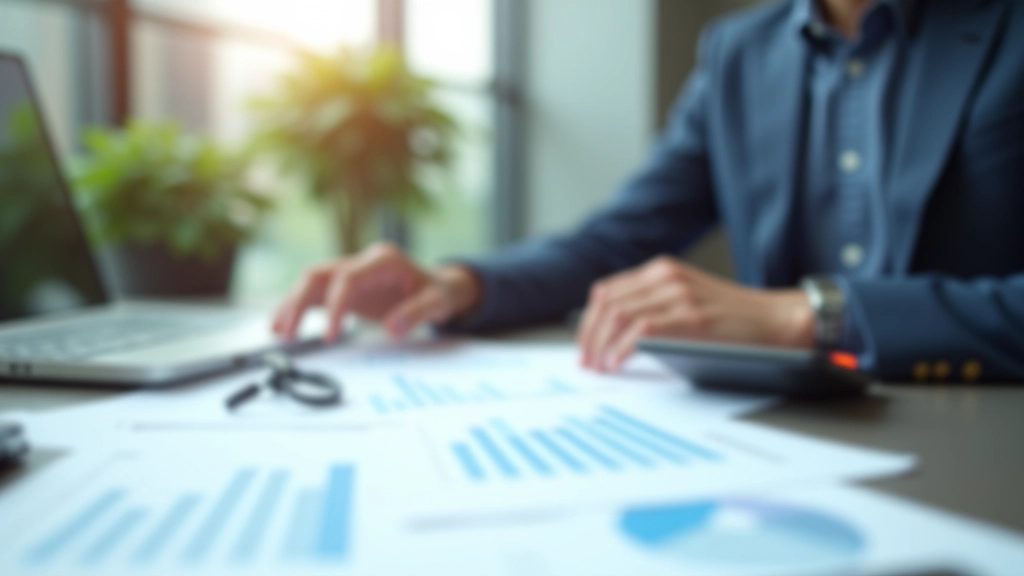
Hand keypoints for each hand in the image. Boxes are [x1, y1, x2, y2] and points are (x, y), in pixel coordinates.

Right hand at [272, 243, 482, 341]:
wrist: (439, 286)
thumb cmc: (438, 292)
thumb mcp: (438, 303)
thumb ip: (416, 313)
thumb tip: (392, 328)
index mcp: (384, 260)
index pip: (347, 278)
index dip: (335, 306)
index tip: (331, 335)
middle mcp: (362, 262)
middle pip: (318, 274)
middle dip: (298, 302)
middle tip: (287, 333)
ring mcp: (351, 272)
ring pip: (311, 282)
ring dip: (292, 305)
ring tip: (278, 331)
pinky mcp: (345, 287)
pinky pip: (316, 294)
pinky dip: (298, 308)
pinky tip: (283, 326)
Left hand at [578, 256, 814, 371]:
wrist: (777, 318)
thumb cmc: (734, 318)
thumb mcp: (687, 299)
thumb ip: (655, 306)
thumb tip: (612, 337)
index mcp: (661, 270)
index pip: (607, 291)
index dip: (588, 322)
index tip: (584, 348)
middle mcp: (665, 276)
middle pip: (606, 302)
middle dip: (589, 336)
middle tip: (586, 362)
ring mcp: (678, 294)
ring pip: (618, 314)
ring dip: (600, 345)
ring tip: (599, 367)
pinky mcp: (692, 316)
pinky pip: (641, 329)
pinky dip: (622, 349)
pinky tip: (618, 364)